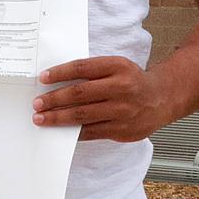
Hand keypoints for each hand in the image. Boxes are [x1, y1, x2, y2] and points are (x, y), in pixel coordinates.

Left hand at [32, 56, 168, 141]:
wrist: (162, 98)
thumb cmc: (132, 81)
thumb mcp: (117, 67)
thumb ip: (93, 72)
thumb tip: (58, 82)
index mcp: (118, 67)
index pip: (83, 68)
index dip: (60, 73)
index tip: (43, 78)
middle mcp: (121, 87)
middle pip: (80, 93)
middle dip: (54, 99)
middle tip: (37, 103)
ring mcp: (122, 110)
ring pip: (83, 115)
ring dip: (58, 118)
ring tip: (41, 118)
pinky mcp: (122, 130)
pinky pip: (91, 132)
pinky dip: (73, 132)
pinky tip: (60, 131)